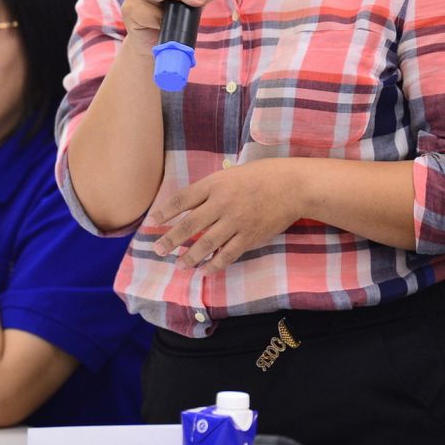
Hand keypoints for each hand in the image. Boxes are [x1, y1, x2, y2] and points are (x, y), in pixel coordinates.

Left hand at [147, 159, 298, 270]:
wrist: (292, 186)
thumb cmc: (260, 176)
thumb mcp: (231, 174)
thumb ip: (210, 189)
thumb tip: (188, 206)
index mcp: (215, 184)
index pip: (183, 199)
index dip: (166, 211)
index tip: (152, 221)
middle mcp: (222, 203)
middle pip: (190, 224)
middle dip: (171, 239)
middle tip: (157, 250)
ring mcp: (236, 221)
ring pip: (206, 243)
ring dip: (190, 256)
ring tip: (179, 265)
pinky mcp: (250, 237)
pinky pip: (227, 255)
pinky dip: (214, 264)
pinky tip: (204, 270)